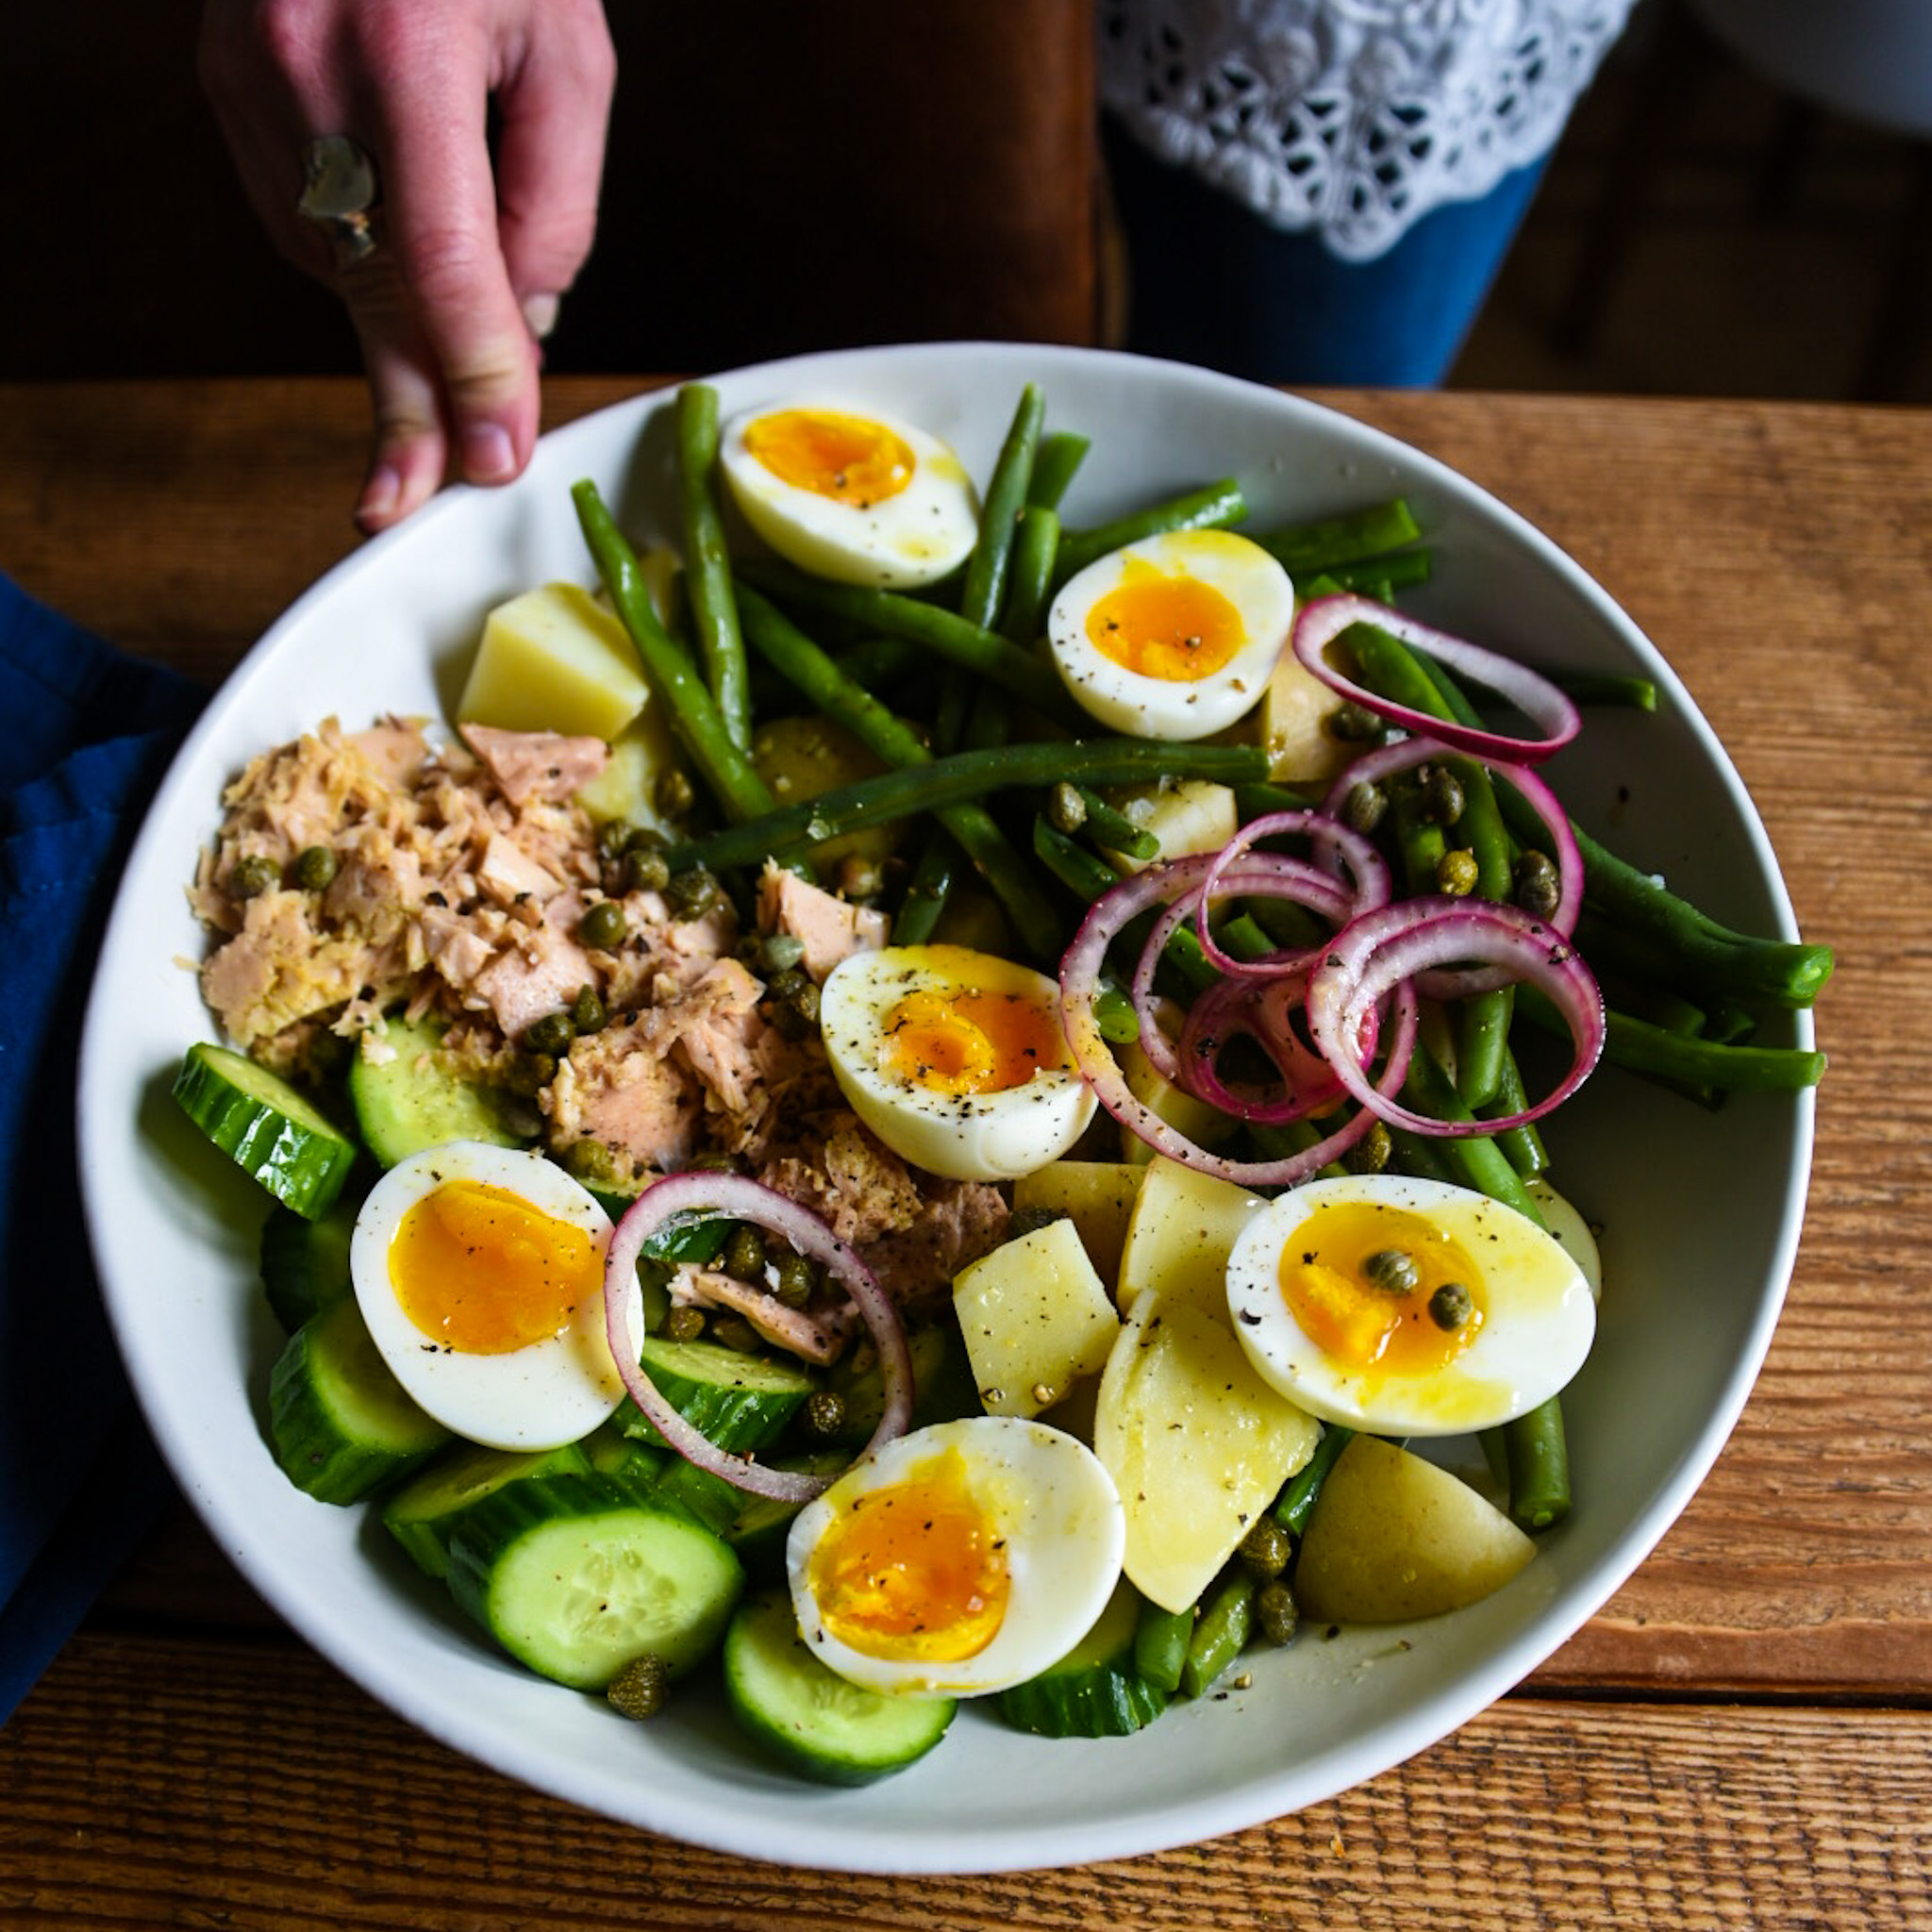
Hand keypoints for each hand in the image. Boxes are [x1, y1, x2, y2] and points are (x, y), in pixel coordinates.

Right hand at [199, 0, 615, 532]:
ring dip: (400, 329)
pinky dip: (363, 266)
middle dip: (406, 403)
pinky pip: (305, 224)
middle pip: (367, 282)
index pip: (440, 253)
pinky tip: (405, 271)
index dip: (472, 368)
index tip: (494, 455)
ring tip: (455, 379)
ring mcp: (247, 80)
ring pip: (337, 262)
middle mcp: (305, 66)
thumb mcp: (567, 52)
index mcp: (408, 46)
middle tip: (411, 503)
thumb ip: (557, 199)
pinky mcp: (224, 90)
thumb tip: (524, 320)